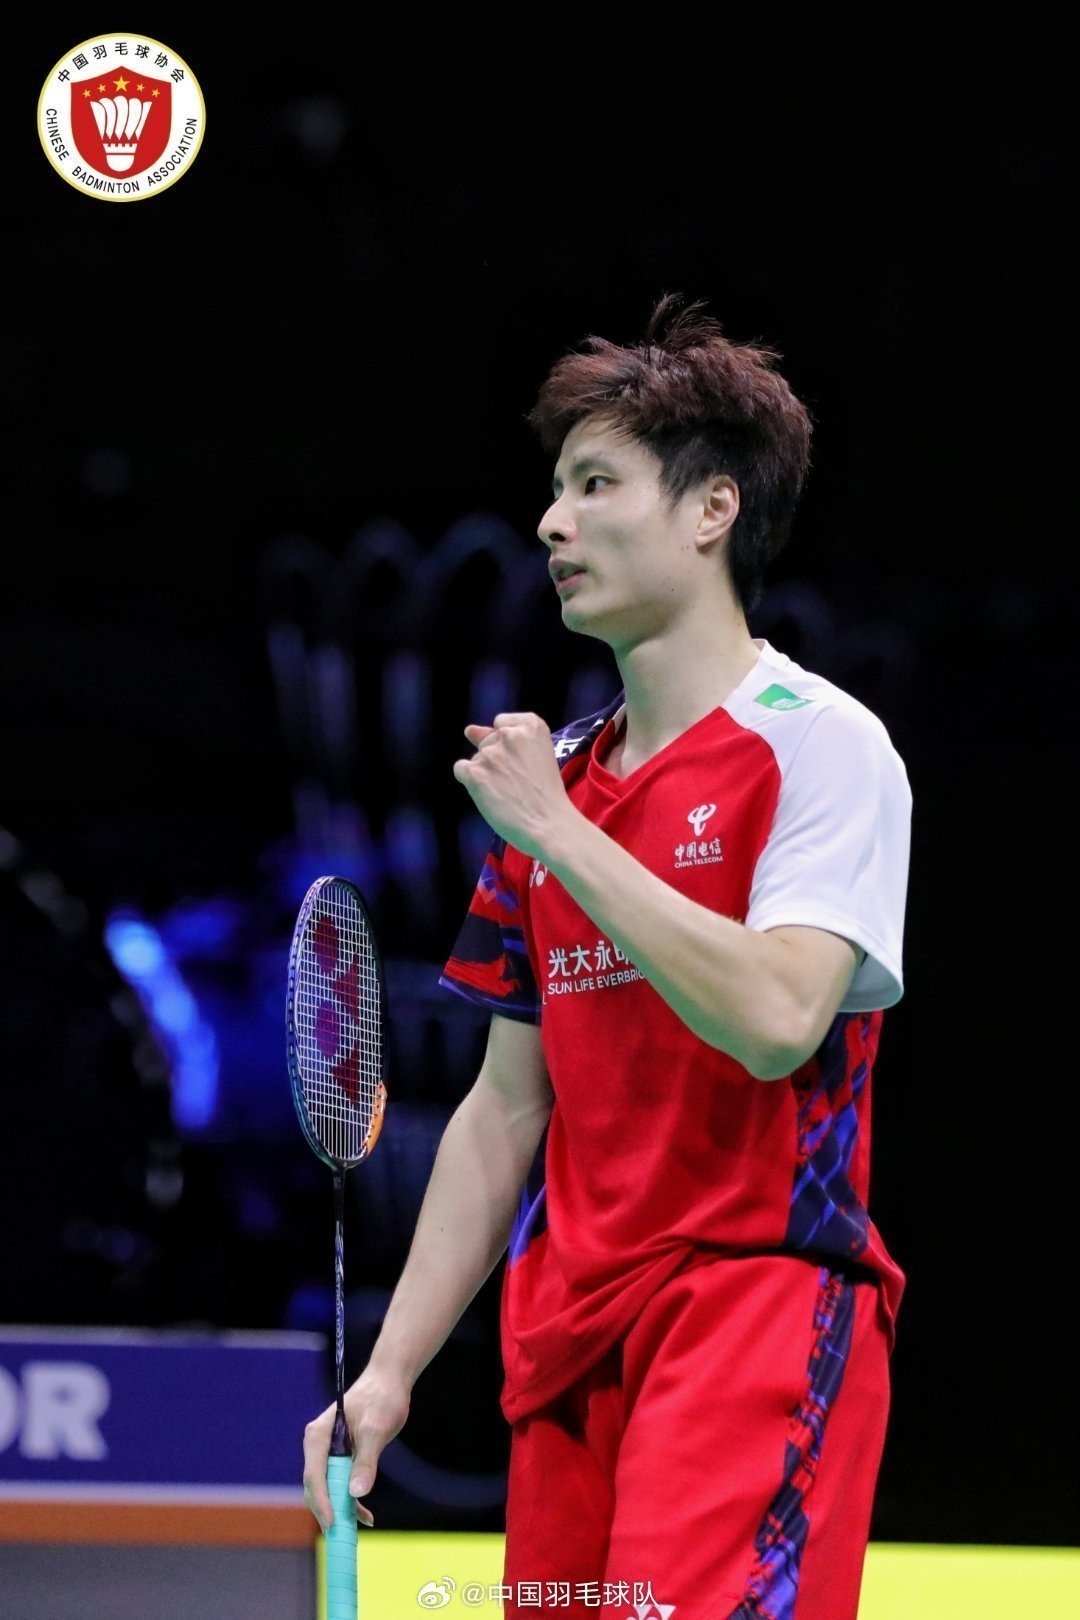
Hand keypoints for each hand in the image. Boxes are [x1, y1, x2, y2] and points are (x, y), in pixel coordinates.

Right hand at [302, 1364, 409, 1531]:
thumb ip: (366, 1461)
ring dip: (340, 1508)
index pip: (314, 1475)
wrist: (390, 1382)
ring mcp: (327, 1450)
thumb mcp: (377, 1429)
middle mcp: (318, 1444)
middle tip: (343, 1535)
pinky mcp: (339, 1455)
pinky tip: (365, 1515)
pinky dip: (349, 1499)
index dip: (322, 1502)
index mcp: (319, 1435)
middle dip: (328, 1510)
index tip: (333, 1523)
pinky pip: (338, 1482)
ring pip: (327, 1487)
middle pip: (316, 1485)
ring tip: (358, 1527)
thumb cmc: (382, 1398)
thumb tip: (356, 1493)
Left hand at [452, 711, 575, 858]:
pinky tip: (489, 794)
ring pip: (476, 758)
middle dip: (496, 759)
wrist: (548, 823)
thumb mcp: (539, 755)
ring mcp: (490, 753)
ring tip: (506, 792)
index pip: (502, 723)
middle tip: (515, 782)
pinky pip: (461, 769)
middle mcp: (509, 734)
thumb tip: (469, 730)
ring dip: (485, 773)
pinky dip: (471, 782)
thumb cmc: (548, 794)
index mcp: (532, 725)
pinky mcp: (475, 772)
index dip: (507, 745)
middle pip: (488, 741)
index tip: (519, 761)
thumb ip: (507, 739)